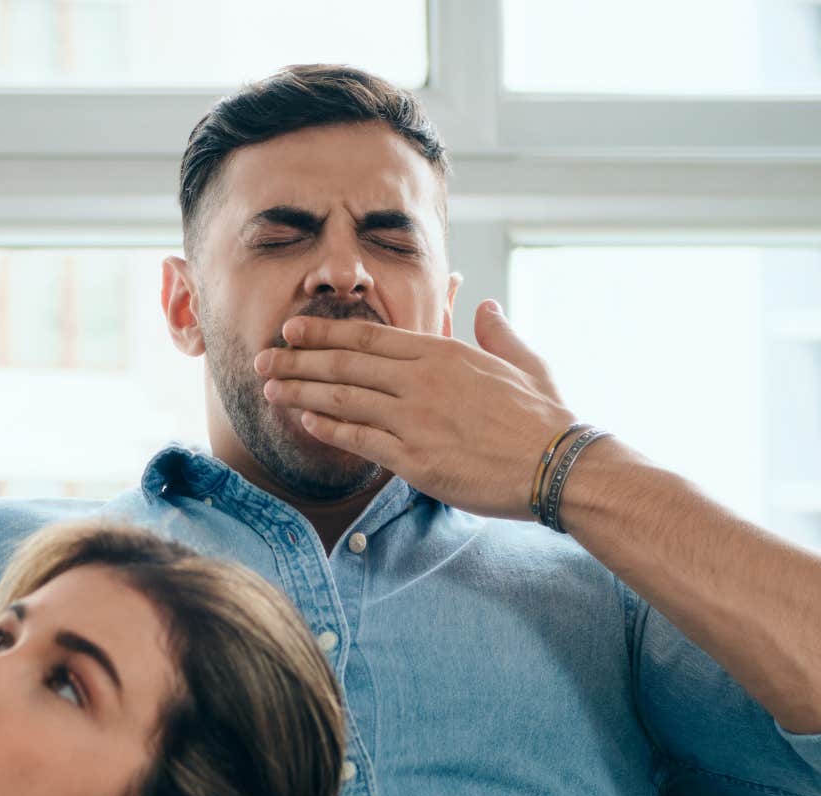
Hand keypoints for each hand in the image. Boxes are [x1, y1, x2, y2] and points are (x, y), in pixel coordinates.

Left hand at [255, 300, 576, 519]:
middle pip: (345, 365)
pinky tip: (304, 422)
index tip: (292, 329)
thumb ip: (497, 333)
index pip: (369, 338)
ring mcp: (416, 421)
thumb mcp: (525, 362)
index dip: (324, 333)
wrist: (558, 465)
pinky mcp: (415, 460)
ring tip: (270, 389)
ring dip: (301, 392)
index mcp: (444, 355)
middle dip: (297, 360)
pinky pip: (360, 441)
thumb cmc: (545, 418)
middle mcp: (423, 382)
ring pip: (344, 400)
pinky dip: (328, 430)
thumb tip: (486, 306)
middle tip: (262, 358)